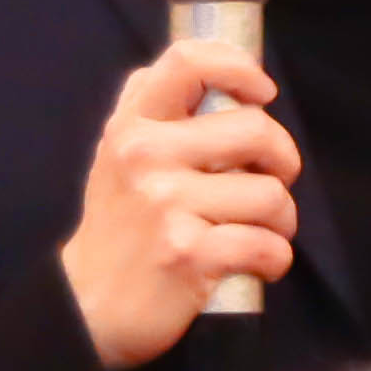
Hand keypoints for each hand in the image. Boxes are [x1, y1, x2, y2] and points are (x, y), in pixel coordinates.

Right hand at [62, 48, 297, 368]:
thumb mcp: (116, 156)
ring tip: (262, 232)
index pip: (189, 62)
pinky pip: (266, 246)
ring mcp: (166, 206)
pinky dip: (275, 259)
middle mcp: (146, 157)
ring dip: (282, 220)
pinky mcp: (188, 254)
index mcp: (132, 126)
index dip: (240, 68)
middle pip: (256, 130)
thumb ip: (152, 109)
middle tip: (272, 183)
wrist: (86, 308)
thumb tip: (214, 69)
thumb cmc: (116, 229)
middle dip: (283, 161)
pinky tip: (259, 264)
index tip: (261, 94)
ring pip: (270, 194)